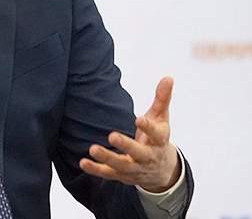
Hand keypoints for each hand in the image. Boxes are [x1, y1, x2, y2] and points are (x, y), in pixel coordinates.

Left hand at [79, 76, 181, 192]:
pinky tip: (83, 162)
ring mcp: (135, 168)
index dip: (149, 127)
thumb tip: (168, 77)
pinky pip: (108, 174)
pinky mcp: (122, 176)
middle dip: (126, 146)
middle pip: (138, 153)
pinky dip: (96, 170)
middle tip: (112, 135)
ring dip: (107, 158)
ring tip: (93, 149)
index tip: (140, 118)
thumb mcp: (162, 118)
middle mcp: (148, 156)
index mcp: (159, 141)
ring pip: (121, 165)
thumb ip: (162, 98)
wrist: (162, 171)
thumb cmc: (157, 137)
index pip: (156, 134)